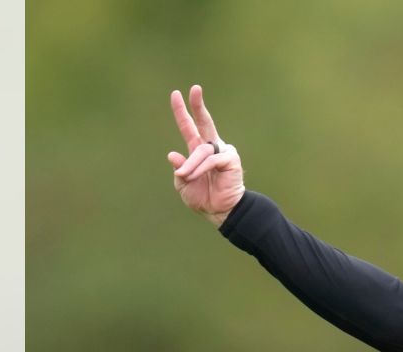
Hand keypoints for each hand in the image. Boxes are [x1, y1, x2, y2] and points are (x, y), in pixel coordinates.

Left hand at [167, 85, 244, 226]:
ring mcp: (223, 152)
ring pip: (200, 151)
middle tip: (195, 89)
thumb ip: (179, 168)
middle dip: (198, 106)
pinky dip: (200, 168)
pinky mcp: (230, 160)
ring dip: (191, 165)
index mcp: (198, 150)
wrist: (220, 212)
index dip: (182, 111)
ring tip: (186, 177)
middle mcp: (211, 147)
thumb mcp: (183, 183)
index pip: (189, 127)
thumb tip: (172, 155)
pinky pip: (210, 160)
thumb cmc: (203, 198)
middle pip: (204, 122)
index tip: (176, 94)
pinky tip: (193, 175)